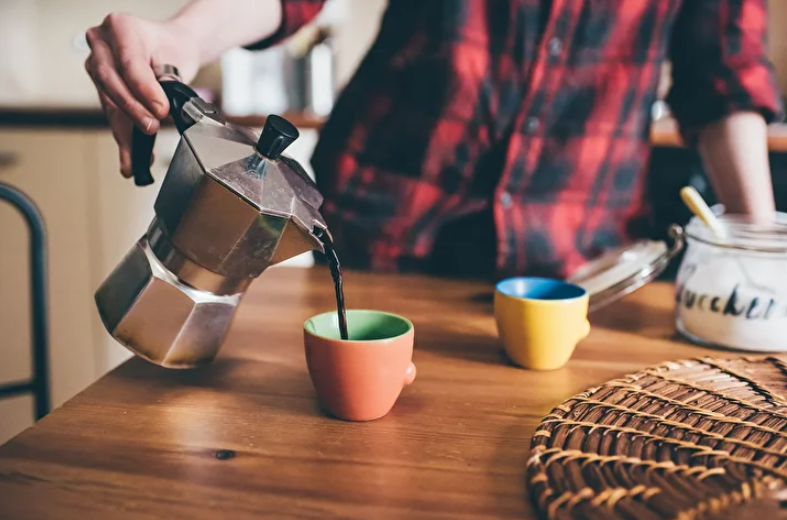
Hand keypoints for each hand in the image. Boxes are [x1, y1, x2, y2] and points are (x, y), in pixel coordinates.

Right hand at [84, 13, 200, 176]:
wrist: (170, 47)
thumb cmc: (173, 48)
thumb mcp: (177, 58)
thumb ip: (166, 81)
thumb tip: (159, 109)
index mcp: (121, 27)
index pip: (130, 63)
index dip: (144, 89)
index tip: (161, 109)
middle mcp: (102, 44)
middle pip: (111, 82)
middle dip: (132, 110)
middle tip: (151, 128)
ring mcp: (97, 66)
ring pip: (108, 102)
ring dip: (124, 132)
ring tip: (135, 159)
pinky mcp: (101, 88)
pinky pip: (111, 114)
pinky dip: (123, 138)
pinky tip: (129, 162)